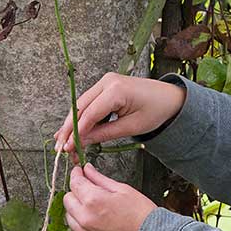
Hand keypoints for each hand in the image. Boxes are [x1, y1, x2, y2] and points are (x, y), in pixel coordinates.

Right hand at [53, 73, 185, 163]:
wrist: (170, 98)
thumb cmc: (156, 111)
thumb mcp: (131, 127)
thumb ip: (105, 134)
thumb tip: (82, 142)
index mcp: (116, 89)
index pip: (89, 113)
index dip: (76, 132)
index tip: (67, 148)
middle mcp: (107, 81)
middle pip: (80, 107)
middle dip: (69, 129)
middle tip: (60, 148)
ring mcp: (105, 82)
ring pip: (81, 105)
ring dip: (72, 124)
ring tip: (63, 143)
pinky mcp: (105, 86)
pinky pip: (89, 103)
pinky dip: (81, 117)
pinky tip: (73, 131)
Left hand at [63, 162, 157, 230]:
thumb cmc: (141, 214)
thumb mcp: (122, 189)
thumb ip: (99, 179)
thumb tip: (87, 169)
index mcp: (93, 200)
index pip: (75, 183)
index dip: (76, 174)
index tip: (80, 171)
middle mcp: (85, 217)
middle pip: (67, 199)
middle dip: (75, 191)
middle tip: (88, 187)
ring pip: (69, 215)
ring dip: (76, 207)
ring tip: (92, 204)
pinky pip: (77, 229)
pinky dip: (81, 221)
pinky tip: (95, 217)